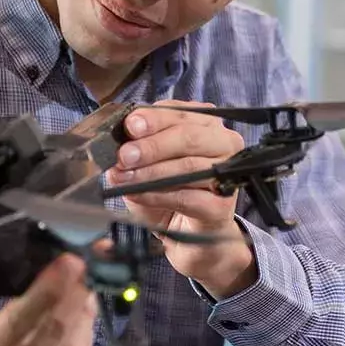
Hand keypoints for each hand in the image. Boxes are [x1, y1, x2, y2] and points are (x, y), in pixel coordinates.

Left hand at [105, 102, 256, 298]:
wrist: (187, 232)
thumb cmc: (170, 191)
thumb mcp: (148, 164)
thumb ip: (137, 148)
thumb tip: (116, 145)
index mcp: (207, 124)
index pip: (181, 113)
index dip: (154, 118)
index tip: (130, 125)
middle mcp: (224, 144)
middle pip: (189, 136)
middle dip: (152, 146)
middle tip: (124, 156)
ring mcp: (228, 175)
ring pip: (188, 167)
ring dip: (150, 173)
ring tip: (123, 178)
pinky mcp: (223, 206)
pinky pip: (188, 197)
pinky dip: (158, 195)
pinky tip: (138, 195)